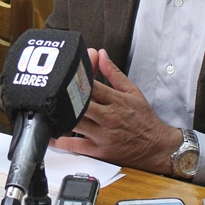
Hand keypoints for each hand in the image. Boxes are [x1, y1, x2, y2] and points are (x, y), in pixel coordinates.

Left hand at [52, 48, 180, 174]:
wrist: (157, 147)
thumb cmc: (144, 118)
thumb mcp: (133, 91)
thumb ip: (114, 73)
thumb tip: (101, 54)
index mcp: (117, 100)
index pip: (92, 86)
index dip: (76, 79)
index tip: (64, 73)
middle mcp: (109, 117)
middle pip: (81, 103)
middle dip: (66, 96)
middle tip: (50, 90)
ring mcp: (103, 135)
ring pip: (75, 123)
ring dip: (60, 116)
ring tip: (47, 108)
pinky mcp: (99, 151)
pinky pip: (76, 146)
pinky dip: (60, 141)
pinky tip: (50, 134)